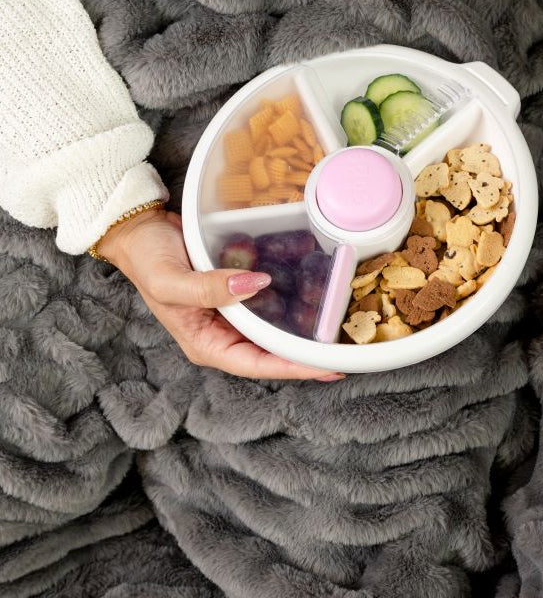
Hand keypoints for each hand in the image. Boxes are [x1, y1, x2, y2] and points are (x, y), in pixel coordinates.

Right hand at [98, 208, 342, 379]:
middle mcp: (222, 333)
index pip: (257, 364)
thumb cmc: (148, 259)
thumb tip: (256, 284)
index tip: (326, 367)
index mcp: (205, 343)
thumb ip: (209, 288)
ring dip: (306, 329)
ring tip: (342, 327)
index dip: (293, 368)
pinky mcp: (239, 291)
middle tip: (347, 349)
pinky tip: (319, 293)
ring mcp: (232, 313)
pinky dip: (293, 298)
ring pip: (275, 328)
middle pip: (272, 352)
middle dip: (308, 354)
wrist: (140, 229)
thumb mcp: (171, 279)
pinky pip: (271, 300)